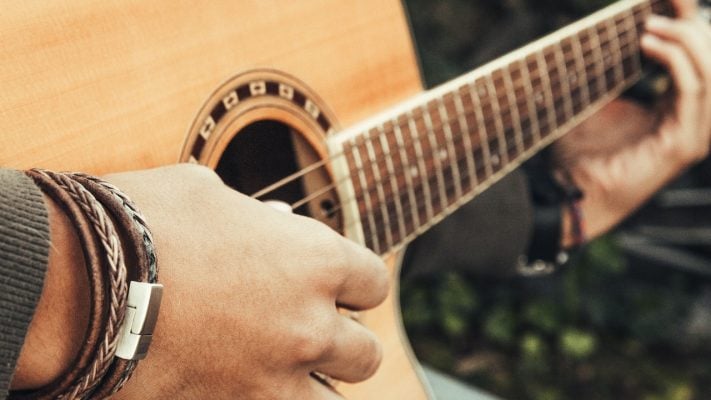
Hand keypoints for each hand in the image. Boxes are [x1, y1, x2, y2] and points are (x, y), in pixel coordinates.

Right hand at [15, 164, 388, 398]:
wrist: (75, 282)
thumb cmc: (142, 222)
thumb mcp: (210, 196)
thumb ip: (259, 217)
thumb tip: (279, 223)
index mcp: (315, 260)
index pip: (373, 282)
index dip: (355, 284)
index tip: (335, 285)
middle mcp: (309, 324)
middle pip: (364, 353)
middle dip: (343, 343)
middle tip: (308, 329)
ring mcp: (274, 377)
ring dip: (314, 384)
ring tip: (282, 367)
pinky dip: (269, 397)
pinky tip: (243, 381)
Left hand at [552, 0, 710, 245]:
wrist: (567, 194)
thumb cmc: (578, 153)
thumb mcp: (598, 101)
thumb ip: (613, 73)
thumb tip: (611, 35)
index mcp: (675, 110)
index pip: (697, 59)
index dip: (687, 25)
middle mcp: (689, 121)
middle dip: (691, 26)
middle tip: (656, 9)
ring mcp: (690, 135)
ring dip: (684, 40)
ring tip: (648, 26)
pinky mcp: (681, 146)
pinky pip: (694, 92)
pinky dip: (675, 61)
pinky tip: (647, 45)